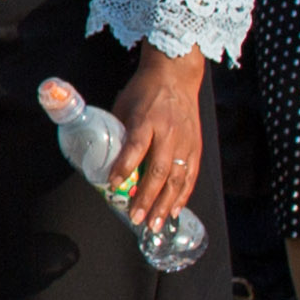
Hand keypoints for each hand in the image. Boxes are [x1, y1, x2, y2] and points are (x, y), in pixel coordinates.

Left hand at [104, 46, 205, 230]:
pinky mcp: (196, 146)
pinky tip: (175, 209)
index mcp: (146, 120)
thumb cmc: (144, 91)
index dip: (124, 168)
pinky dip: (183, 194)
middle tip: (136, 217)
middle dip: (147, 198)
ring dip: (165, 204)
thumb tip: (103, 161)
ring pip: (177, 178)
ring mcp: (185, 141)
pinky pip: (191, 175)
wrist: (175, 76)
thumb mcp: (123, 106)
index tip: (113, 185)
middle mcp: (169, 133)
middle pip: (159, 170)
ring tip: (155, 223)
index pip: (135, 147)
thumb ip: (118, 133)